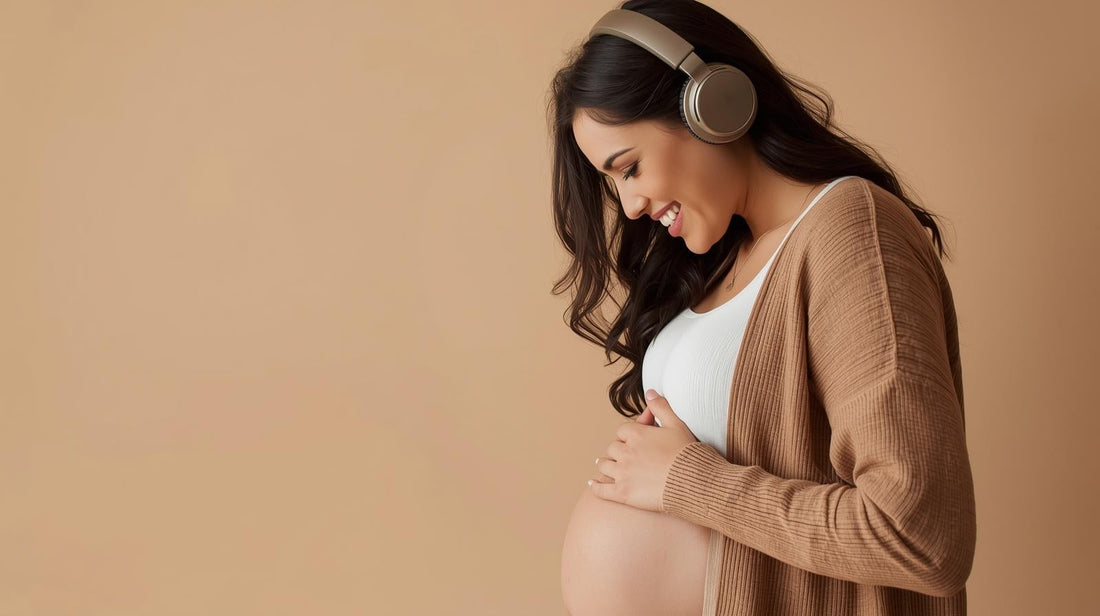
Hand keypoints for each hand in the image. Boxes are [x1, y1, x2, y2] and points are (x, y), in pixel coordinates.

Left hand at [589, 389, 698, 512]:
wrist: (693, 482)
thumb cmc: (687, 453)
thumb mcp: (677, 424)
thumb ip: (661, 407)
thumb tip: (650, 391)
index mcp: (637, 434)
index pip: (622, 431)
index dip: (627, 435)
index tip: (631, 441)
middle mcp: (626, 452)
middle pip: (612, 448)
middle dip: (616, 451)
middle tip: (619, 455)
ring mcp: (622, 473)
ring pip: (604, 465)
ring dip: (605, 464)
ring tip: (604, 465)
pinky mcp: (622, 493)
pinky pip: (602, 489)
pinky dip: (596, 486)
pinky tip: (593, 485)